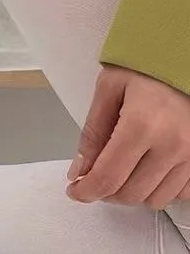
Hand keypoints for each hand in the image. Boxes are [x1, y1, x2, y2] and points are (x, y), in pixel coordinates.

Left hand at [66, 66, 189, 208]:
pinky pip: (181, 193)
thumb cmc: (149, 67)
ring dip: (133, 192)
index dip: (86, 191)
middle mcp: (172, 144)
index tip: (75, 190)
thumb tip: (79, 170)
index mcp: (142, 124)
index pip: (108, 177)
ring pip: (155, 199)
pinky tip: (149, 169)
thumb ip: (92, 132)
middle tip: (96, 176)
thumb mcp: (109, 89)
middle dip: (105, 191)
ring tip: (123, 170)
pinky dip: (160, 188)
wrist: (187, 54)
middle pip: (130, 194)